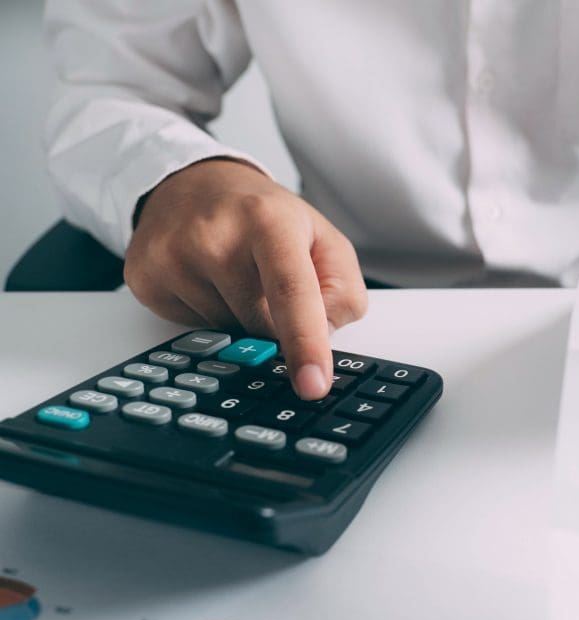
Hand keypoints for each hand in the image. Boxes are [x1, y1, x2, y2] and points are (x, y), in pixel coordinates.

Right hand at [125, 158, 367, 399]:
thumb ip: (342, 292)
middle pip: (259, 325)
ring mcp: (173, 255)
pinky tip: (206, 280)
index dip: (305, 343)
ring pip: (224, 333)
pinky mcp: (145, 276)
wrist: (193, 183)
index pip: (292, 292)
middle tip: (267, 281)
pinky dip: (207, 317)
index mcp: (269, 220)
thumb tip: (321, 339)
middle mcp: (215, 235)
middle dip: (275, 323)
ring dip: (238, 319)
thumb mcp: (324, 239)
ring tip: (233, 274)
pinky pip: (190, 330)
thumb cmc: (265, 216)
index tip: (313, 386)